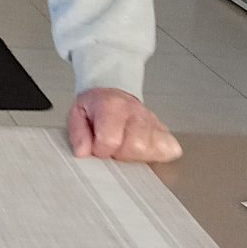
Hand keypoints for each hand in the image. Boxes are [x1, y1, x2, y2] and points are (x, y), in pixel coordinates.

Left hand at [67, 87, 181, 162]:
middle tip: (113, 146)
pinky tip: (143, 148)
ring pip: (153, 150)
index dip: (100, 149)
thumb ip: (77, 133)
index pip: (110, 140)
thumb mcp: (77, 114)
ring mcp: (154, 120)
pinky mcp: (166, 130)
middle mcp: (136, 112)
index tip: (97, 145)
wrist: (112, 92)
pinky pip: (169, 150)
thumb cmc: (96, 107)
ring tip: (126, 145)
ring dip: (136, 155)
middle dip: (120, 153)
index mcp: (112, 106)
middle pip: (136, 147)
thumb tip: (83, 152)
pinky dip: (156, 154)